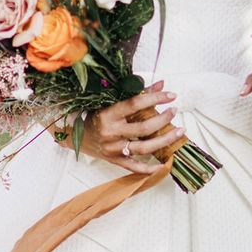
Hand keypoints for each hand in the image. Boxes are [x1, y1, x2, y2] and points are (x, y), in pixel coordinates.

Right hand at [54, 79, 183, 173]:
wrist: (73, 133)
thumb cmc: (93, 114)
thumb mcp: (111, 101)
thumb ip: (136, 94)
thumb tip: (160, 84)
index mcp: (108, 114)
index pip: (135, 104)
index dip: (154, 98)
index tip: (170, 94)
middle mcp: (111, 132)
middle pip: (143, 128)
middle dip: (163, 119)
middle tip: (174, 111)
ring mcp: (112, 148)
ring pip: (143, 148)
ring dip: (164, 140)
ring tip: (179, 131)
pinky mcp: (113, 160)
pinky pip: (133, 166)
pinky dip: (148, 167)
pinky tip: (163, 164)